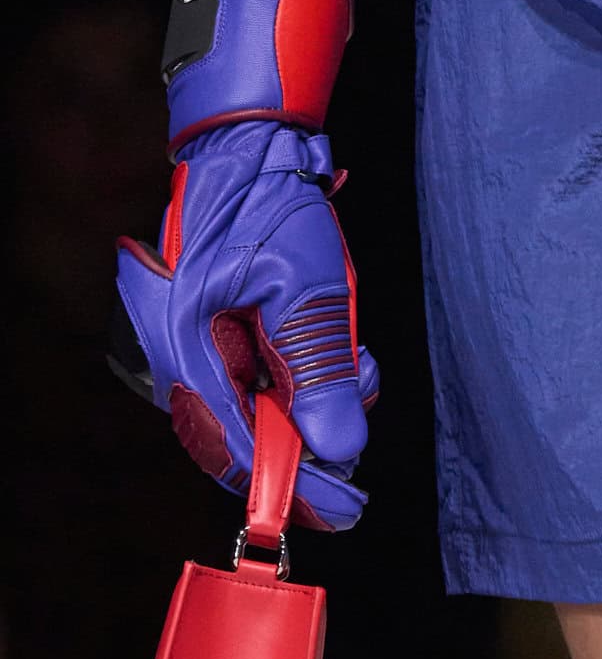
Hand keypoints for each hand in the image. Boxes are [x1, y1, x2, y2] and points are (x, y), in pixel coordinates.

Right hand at [110, 117, 377, 529]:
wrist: (247, 149)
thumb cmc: (269, 204)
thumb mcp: (309, 282)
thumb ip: (321, 366)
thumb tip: (341, 447)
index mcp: (188, 353)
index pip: (241, 450)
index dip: (296, 488)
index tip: (349, 509)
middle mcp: (182, 363)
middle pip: (247, 442)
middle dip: (312, 447)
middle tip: (363, 444)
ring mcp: (198, 352)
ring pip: (260, 414)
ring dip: (316, 406)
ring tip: (362, 369)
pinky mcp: (219, 340)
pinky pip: (261, 384)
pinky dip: (306, 380)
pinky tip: (345, 355)